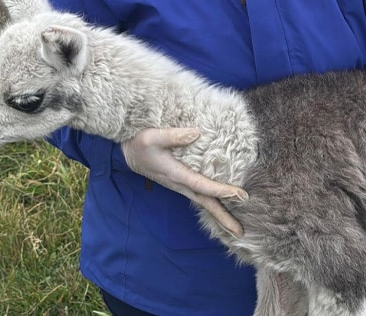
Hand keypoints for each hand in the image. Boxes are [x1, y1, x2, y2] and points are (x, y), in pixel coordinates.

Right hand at [122, 127, 247, 236]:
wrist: (125, 155)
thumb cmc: (138, 145)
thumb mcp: (152, 136)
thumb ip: (173, 135)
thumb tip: (196, 133)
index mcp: (176, 174)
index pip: (202, 185)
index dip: (221, 190)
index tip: (240, 195)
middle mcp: (179, 184)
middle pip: (205, 203)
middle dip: (223, 218)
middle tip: (240, 232)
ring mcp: (179, 185)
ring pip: (203, 201)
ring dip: (219, 214)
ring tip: (235, 227)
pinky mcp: (179, 182)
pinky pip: (198, 196)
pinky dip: (211, 204)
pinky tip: (220, 205)